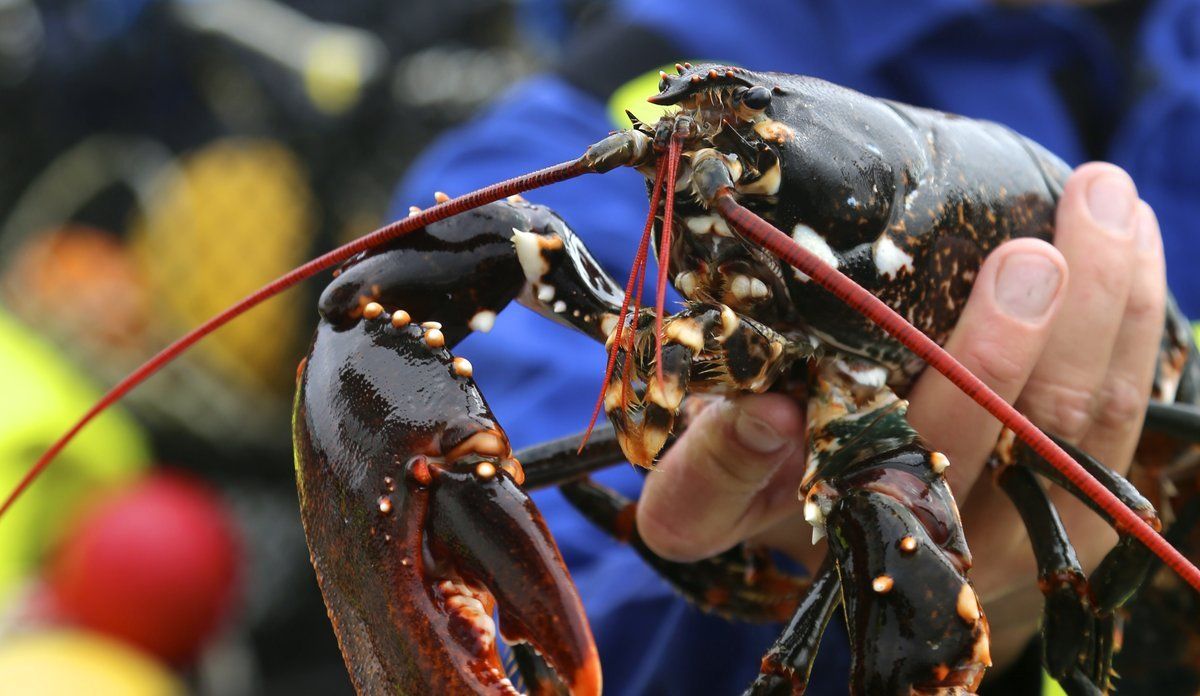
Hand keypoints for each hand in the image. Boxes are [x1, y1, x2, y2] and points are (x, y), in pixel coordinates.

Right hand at [635, 162, 1165, 670]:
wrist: (839, 530)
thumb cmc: (758, 488)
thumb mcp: (705, 494)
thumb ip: (716, 461)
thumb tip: (769, 413)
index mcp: (858, 534)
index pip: (902, 475)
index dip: (955, 378)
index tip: (1003, 275)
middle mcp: (959, 550)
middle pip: (1022, 441)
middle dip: (1033, 338)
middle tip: (1035, 248)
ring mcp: (1026, 530)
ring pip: (1090, 423)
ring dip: (1109, 310)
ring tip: (1105, 201)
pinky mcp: (1068, 503)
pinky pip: (1122, 417)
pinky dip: (1135, 326)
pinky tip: (1132, 240)